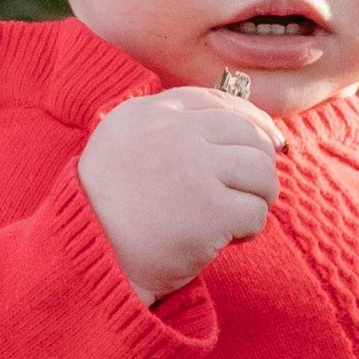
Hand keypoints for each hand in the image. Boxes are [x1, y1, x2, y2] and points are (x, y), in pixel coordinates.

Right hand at [78, 85, 279, 305]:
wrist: (90, 256)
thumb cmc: (111, 212)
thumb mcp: (124, 149)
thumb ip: (169, 130)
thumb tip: (244, 126)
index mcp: (148, 113)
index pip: (218, 102)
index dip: (252, 122)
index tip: (268, 144)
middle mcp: (172, 132)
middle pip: (248, 134)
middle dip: (258, 166)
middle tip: (246, 194)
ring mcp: (193, 168)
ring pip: (261, 171)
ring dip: (259, 197)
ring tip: (236, 219)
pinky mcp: (209, 209)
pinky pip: (256, 212)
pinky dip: (249, 229)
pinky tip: (225, 240)